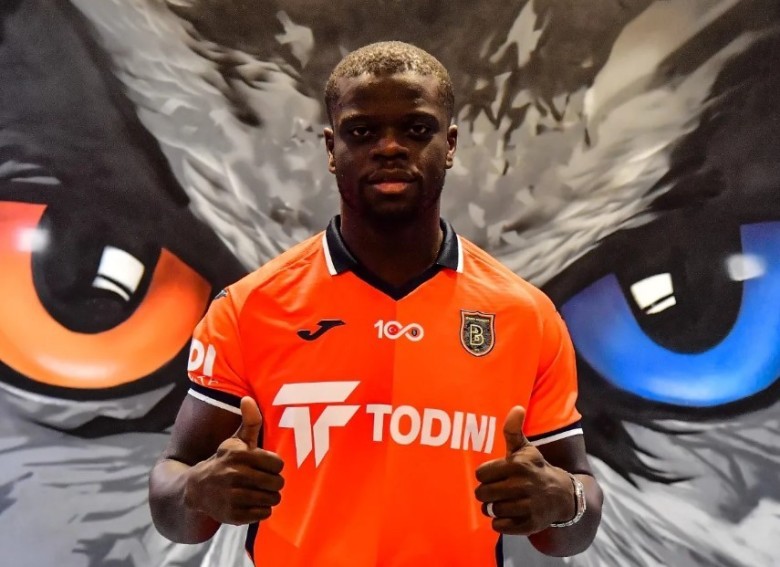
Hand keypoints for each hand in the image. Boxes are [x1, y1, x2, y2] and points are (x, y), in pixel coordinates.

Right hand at [184, 396, 284, 524]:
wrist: (197, 488)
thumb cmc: (225, 461)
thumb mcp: (236, 440)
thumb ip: (250, 421)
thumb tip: (248, 398)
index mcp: (240, 455)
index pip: (277, 464)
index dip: (274, 466)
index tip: (265, 466)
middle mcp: (235, 475)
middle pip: (277, 483)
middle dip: (273, 482)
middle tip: (263, 481)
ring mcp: (233, 497)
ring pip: (272, 500)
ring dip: (269, 497)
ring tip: (258, 491)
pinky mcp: (233, 515)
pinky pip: (263, 514)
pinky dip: (261, 510)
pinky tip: (251, 503)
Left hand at [474, 406, 574, 534]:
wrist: (562, 495)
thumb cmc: (535, 469)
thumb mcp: (525, 449)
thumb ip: (513, 430)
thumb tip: (517, 407)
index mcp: (518, 465)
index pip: (481, 474)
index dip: (485, 476)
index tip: (495, 476)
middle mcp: (523, 485)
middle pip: (483, 494)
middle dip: (486, 493)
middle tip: (496, 491)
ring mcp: (528, 506)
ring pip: (491, 510)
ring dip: (493, 508)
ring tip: (504, 502)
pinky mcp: (530, 524)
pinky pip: (500, 526)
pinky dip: (501, 523)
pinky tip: (509, 514)